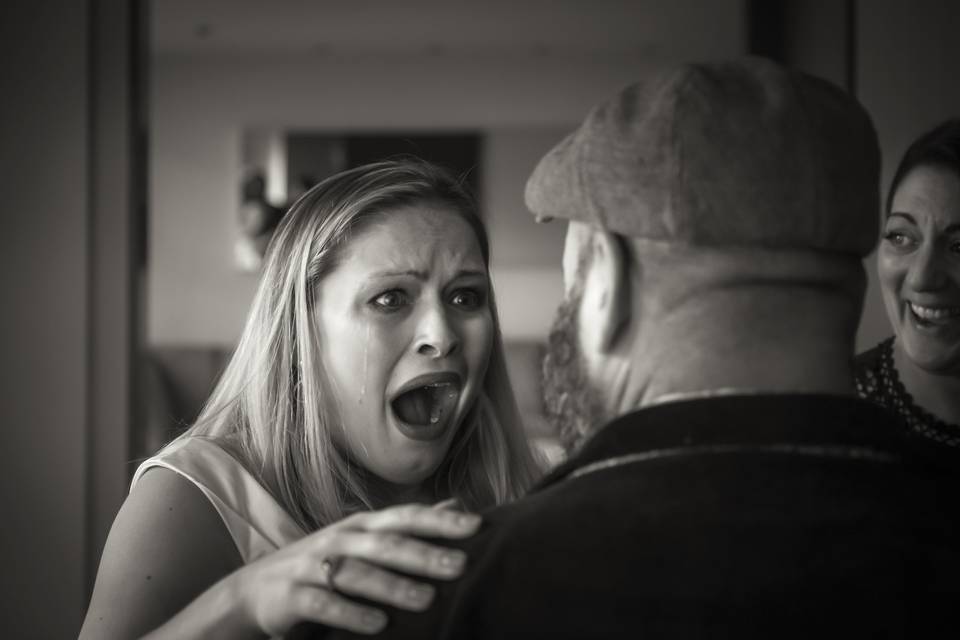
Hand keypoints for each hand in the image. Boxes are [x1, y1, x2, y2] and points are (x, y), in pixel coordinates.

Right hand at [229, 502, 480, 635]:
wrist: (255, 590)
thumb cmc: (324, 562)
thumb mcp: (366, 540)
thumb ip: (409, 526)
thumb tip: (457, 504)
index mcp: (363, 526)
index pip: (405, 517)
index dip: (440, 520)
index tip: (476, 525)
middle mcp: (341, 539)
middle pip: (386, 544)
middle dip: (424, 553)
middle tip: (460, 565)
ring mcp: (314, 565)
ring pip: (357, 573)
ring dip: (392, 586)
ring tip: (426, 599)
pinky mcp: (293, 595)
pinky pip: (323, 603)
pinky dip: (350, 613)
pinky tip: (377, 625)